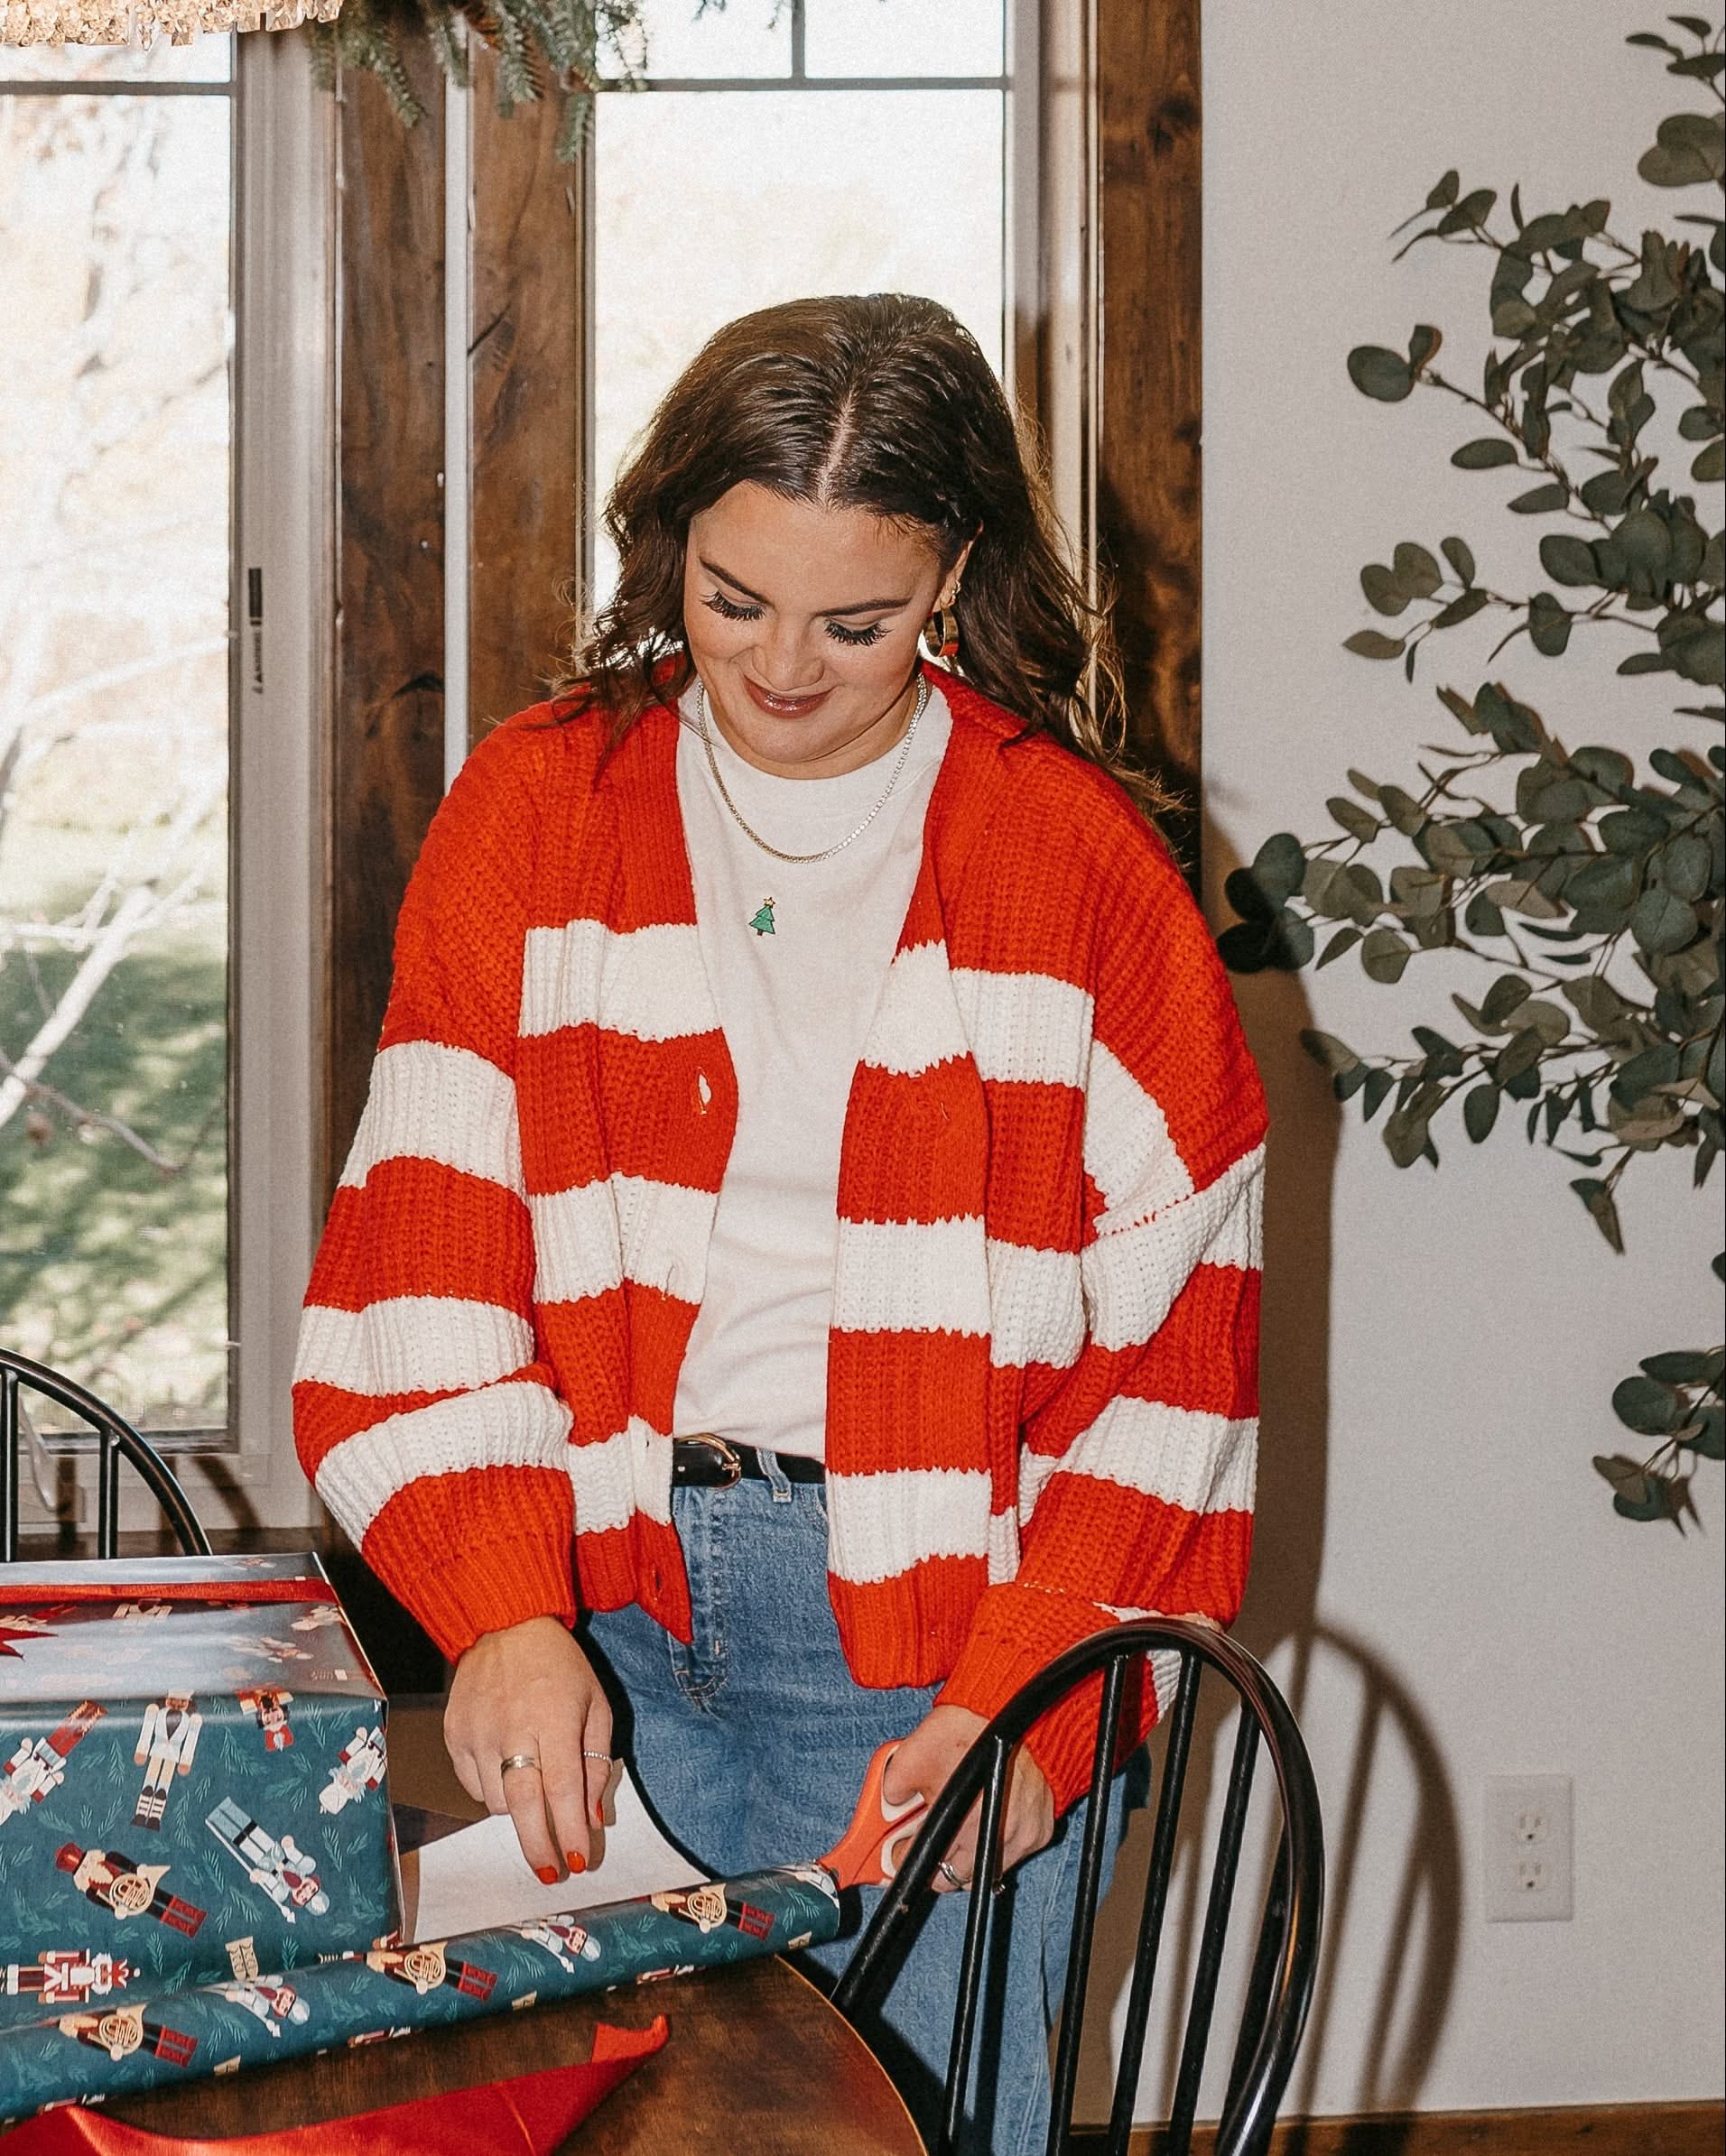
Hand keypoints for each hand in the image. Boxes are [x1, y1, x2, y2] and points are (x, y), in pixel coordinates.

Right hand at [445, 1617, 613, 1883]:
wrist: (505, 1626)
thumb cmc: (560, 1667)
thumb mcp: (595, 1705)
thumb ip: (597, 1762)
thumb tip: (593, 1817)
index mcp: (554, 1718)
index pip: (563, 1789)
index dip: (570, 1832)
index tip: (579, 1862)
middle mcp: (512, 1728)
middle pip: (522, 1805)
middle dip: (539, 1847)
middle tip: (552, 1874)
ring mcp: (477, 1732)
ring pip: (495, 1801)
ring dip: (518, 1812)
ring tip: (533, 1794)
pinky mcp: (453, 1733)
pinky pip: (472, 1786)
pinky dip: (491, 1792)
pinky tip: (506, 1771)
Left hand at [882, 1705, 1053, 1892]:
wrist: (1008, 1711)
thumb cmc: (963, 1730)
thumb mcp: (911, 1754)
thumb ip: (892, 1787)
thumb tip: (889, 1806)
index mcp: (955, 1825)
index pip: (919, 1865)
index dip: (902, 1857)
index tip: (899, 1850)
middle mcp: (989, 1839)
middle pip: (952, 1878)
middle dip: (936, 1861)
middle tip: (930, 1840)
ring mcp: (1018, 1839)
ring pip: (984, 1870)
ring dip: (968, 1855)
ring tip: (961, 1824)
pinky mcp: (1038, 1833)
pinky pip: (1013, 1853)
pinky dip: (999, 1842)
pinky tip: (989, 1816)